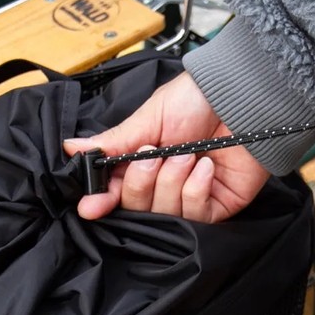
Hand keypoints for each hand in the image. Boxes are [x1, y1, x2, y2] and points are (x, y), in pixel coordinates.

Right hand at [64, 71, 269, 221]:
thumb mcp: (148, 118)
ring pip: (164, 213)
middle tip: (155, 154)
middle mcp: (164, 185)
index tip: (91, 205)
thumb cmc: (198, 101)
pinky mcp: (215, 209)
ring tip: (188, 154)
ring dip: (172, 180)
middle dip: (142, 181)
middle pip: (136, 208)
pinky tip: (206, 166)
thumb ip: (113, 142)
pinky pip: (193, 214)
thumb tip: (70, 148)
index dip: (102, 200)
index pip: (116, 193)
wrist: (244, 99)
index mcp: (143, 163)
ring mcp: (190, 200)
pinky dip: (195, 189)